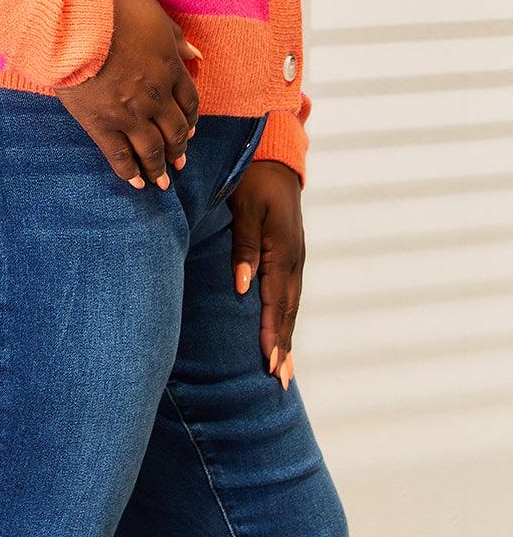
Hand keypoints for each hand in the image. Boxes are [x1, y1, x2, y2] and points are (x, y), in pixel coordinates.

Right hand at [54, 0, 200, 191]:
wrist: (74, 25)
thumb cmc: (113, 11)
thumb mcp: (152, 13)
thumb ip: (175, 37)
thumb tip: (194, 55)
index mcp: (169, 69)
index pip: (189, 102)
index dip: (190, 120)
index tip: (189, 131)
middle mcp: (155, 97)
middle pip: (175, 131)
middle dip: (179, 150)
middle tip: (179, 163)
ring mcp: (129, 114)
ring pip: (152, 150)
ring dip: (159, 168)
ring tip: (161, 183)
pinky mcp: (101, 125)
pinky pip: (120, 156)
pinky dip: (130, 173)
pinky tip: (136, 184)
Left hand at [228, 160, 303, 390]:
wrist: (274, 155)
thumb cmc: (253, 178)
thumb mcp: (245, 208)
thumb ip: (245, 247)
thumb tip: (242, 288)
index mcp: (282, 249)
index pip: (276, 301)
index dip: (272, 334)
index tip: (270, 365)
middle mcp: (293, 257)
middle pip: (288, 310)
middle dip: (284, 346)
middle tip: (281, 381)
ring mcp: (295, 256)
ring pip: (291, 304)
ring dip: (287, 336)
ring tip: (284, 369)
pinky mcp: (290, 252)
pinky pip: (289, 292)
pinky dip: (287, 317)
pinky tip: (282, 331)